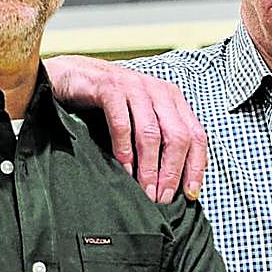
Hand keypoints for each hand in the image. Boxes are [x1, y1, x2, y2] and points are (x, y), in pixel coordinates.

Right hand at [45, 55, 206, 203]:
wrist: (75, 75)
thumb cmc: (111, 102)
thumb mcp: (144, 116)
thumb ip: (163, 138)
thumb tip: (181, 177)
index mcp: (172, 98)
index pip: (196, 135)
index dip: (196, 166)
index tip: (190, 193)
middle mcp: (158, 91)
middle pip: (177, 136)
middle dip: (171, 172)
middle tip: (162, 197)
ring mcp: (134, 87)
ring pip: (151, 133)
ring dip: (149, 167)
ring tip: (146, 190)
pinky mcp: (110, 88)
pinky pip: (122, 124)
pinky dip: (124, 150)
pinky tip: (124, 168)